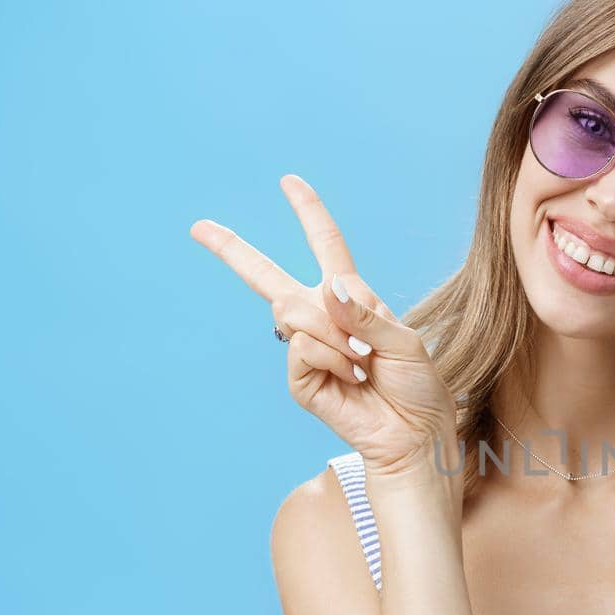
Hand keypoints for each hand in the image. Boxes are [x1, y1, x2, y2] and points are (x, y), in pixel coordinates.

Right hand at [190, 174, 460, 481]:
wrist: (414, 432)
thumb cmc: (416, 385)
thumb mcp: (404, 340)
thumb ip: (366, 313)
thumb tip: (330, 289)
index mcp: (352, 299)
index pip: (326, 247)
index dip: (309, 213)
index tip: (289, 182)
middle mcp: (324, 318)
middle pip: (269, 277)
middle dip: (232, 250)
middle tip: (198, 227)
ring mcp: (307, 349)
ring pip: (296, 313)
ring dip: (337, 335)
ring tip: (364, 363)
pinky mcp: (300, 378)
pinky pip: (301, 346)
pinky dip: (333, 358)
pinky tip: (353, 378)